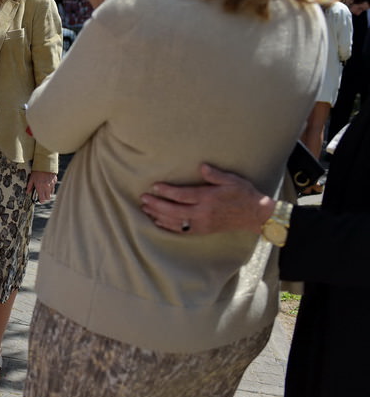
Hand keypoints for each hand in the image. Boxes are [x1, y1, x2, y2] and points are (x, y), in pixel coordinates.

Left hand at [27, 170, 56, 203]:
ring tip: (44, 190)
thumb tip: (27, 192)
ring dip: (48, 193)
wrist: (45, 164)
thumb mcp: (31, 179)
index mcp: (40, 188)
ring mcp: (52, 184)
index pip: (42, 199)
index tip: (39, 200)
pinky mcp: (55, 181)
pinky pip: (53, 187)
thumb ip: (29, 186)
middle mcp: (47, 187)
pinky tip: (47, 184)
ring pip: (51, 193)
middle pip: (48, 198)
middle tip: (42, 196)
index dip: (41, 201)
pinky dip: (51, 187)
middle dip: (45, 198)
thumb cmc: (37, 171)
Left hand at [139, 163, 275, 234]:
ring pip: (175, 221)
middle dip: (157, 205)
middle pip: (174, 210)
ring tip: (145, 209)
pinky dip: (168, 226)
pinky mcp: (202, 230)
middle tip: (143, 199)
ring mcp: (202, 223)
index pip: (182, 195)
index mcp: (208, 198)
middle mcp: (203, 212)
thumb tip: (201, 166)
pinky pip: (181, 230)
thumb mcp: (231, 180)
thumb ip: (215, 174)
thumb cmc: (243, 194)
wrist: (254, 215)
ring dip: (158, 215)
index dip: (166, 191)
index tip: (154, 186)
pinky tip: (158, 221)